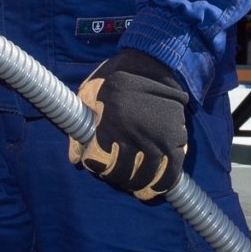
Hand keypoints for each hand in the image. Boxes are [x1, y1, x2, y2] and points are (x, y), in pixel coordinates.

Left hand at [69, 48, 189, 200]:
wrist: (151, 63)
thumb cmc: (114, 78)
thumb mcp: (87, 96)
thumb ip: (79, 129)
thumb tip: (75, 160)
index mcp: (109, 124)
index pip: (98, 161)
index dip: (95, 165)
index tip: (95, 163)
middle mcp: (133, 135)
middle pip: (122, 172)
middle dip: (115, 177)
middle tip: (115, 174)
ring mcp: (156, 138)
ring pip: (146, 175)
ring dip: (137, 185)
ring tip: (134, 186)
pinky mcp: (175, 138)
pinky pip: (171, 169)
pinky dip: (163, 183)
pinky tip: (155, 188)